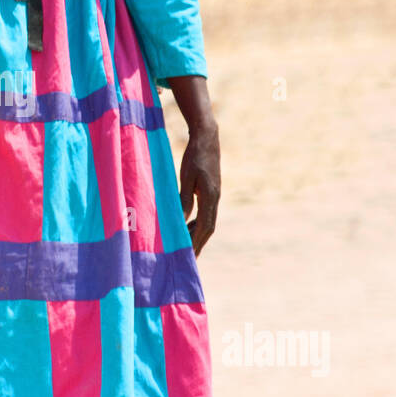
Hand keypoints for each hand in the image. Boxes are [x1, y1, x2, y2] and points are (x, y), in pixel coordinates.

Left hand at [179, 118, 219, 256]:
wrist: (207, 137)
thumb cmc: (194, 155)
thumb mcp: (186, 178)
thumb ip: (183, 200)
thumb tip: (180, 221)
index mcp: (210, 196)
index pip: (205, 226)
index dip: (197, 242)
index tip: (190, 255)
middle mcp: (215, 198)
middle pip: (209, 227)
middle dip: (199, 243)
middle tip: (191, 259)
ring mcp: (215, 195)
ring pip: (208, 221)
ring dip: (199, 234)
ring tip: (188, 247)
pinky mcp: (212, 191)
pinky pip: (206, 212)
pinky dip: (198, 223)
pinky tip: (189, 226)